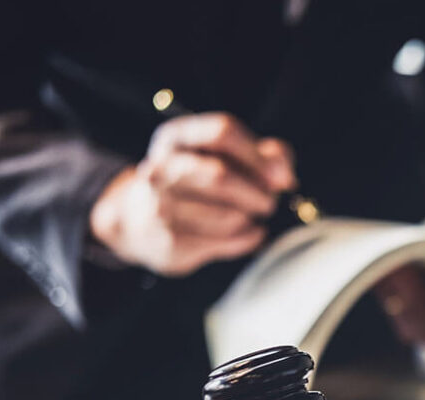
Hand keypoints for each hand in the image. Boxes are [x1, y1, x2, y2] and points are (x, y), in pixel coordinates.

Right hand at [89, 112, 295, 276]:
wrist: (140, 222)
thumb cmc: (197, 183)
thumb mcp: (227, 158)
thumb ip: (265, 155)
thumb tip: (284, 175)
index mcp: (177, 138)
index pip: (222, 132)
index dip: (257, 156)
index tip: (282, 178)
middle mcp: (161, 167)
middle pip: (221, 175)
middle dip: (257, 193)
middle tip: (269, 201)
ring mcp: (161, 205)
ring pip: (228, 215)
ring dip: (251, 217)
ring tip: (252, 215)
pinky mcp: (169, 241)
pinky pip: (226, 241)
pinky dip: (248, 238)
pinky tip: (250, 233)